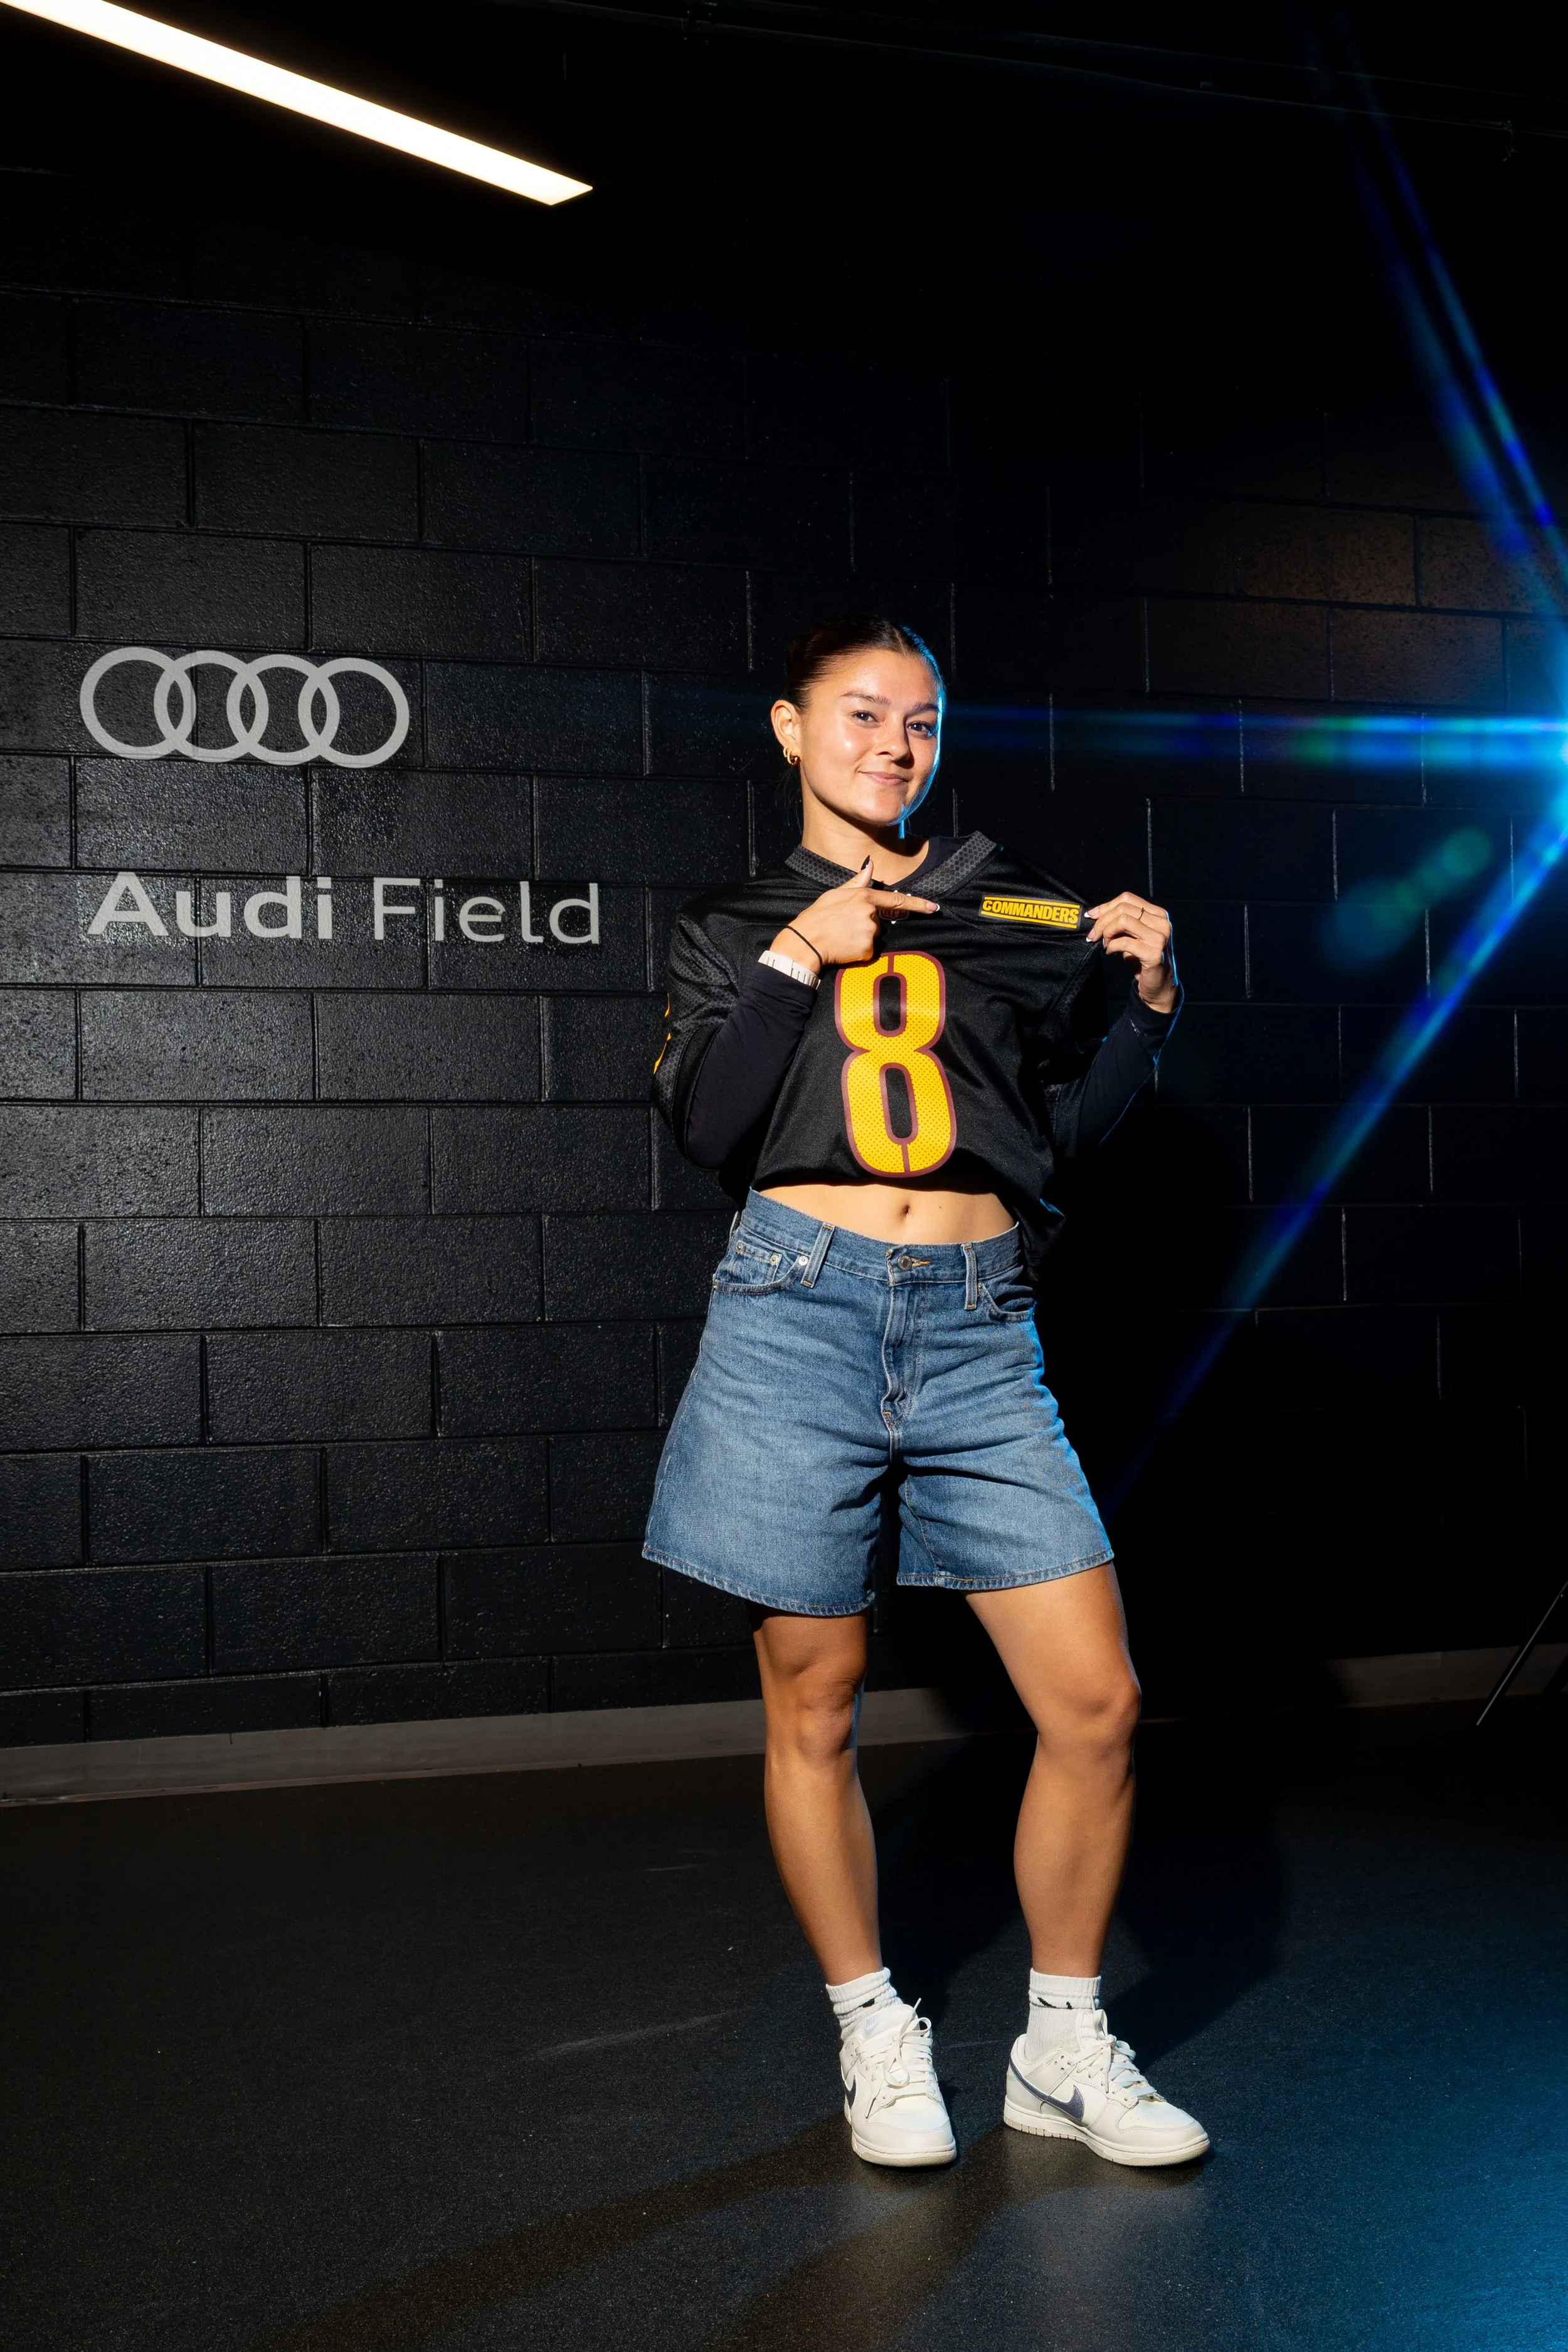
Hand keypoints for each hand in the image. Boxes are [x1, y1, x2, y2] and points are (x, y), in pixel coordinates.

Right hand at [773, 857, 938, 971]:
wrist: (805, 941)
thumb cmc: (817, 916)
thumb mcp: (835, 893)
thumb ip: (856, 882)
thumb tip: (870, 864)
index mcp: (863, 897)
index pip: (896, 899)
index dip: (917, 903)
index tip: (933, 907)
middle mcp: (870, 913)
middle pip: (878, 921)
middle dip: (864, 924)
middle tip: (842, 925)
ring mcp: (869, 932)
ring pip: (873, 936)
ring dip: (860, 937)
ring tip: (841, 936)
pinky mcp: (867, 949)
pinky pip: (868, 951)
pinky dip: (858, 951)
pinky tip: (844, 947)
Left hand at [1085, 891, 1177, 1012]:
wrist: (1158, 985)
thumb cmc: (1143, 959)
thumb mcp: (1133, 936)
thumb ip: (1122, 923)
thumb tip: (1096, 913)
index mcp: (1158, 914)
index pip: (1128, 899)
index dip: (1106, 906)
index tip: (1092, 916)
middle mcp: (1162, 923)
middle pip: (1123, 909)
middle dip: (1102, 921)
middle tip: (1093, 935)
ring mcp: (1160, 938)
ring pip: (1123, 921)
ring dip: (1106, 932)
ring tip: (1104, 943)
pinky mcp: (1154, 953)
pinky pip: (1124, 942)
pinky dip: (1111, 946)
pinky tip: (1109, 952)